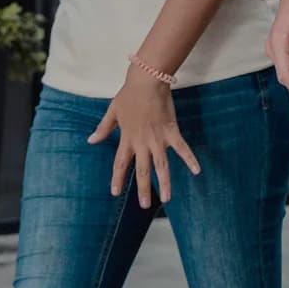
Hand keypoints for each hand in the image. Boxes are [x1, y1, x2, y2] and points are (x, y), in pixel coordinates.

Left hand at [91, 73, 200, 207]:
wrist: (147, 81)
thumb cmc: (129, 95)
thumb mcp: (112, 112)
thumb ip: (103, 128)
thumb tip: (90, 140)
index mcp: (127, 139)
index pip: (120, 164)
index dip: (117, 179)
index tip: (115, 192)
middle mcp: (142, 143)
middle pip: (142, 171)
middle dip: (143, 189)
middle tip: (145, 206)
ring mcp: (158, 139)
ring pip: (162, 166)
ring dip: (164, 183)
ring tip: (167, 199)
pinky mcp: (171, 132)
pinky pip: (182, 148)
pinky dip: (190, 159)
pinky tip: (197, 171)